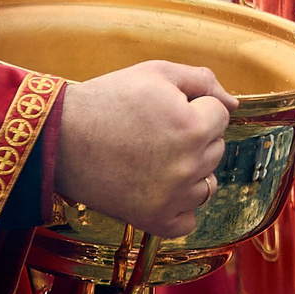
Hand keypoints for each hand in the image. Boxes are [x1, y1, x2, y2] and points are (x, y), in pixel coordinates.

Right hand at [53, 61, 237, 237]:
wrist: (60, 139)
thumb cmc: (109, 100)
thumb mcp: (157, 73)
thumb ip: (203, 81)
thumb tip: (234, 104)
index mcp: (193, 126)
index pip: (220, 115)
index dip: (193, 106)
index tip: (163, 109)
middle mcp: (188, 165)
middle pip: (215, 148)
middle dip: (194, 136)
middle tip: (153, 131)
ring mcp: (173, 197)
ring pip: (207, 184)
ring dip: (190, 171)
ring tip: (153, 158)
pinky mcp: (155, 221)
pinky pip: (189, 219)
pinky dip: (178, 206)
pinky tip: (156, 187)